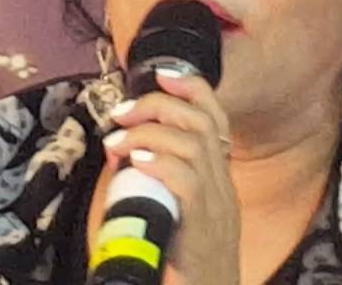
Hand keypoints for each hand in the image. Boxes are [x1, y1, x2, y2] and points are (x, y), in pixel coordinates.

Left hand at [103, 70, 240, 284]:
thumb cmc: (186, 264)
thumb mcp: (178, 214)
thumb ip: (159, 183)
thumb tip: (120, 155)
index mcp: (219, 180)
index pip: (216, 118)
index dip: (193, 89)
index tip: (162, 76)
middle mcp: (223, 186)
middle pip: (201, 121)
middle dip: (158, 104)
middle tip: (121, 112)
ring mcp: (217, 205)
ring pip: (192, 143)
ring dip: (148, 132)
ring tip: (117, 141)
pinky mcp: (203, 225)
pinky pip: (187, 180)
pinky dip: (160, 162)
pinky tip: (136, 161)